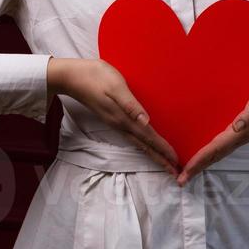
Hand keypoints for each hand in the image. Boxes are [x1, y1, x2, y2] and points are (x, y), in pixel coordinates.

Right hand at [47, 57, 180, 177]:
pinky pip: (132, 136)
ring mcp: (115, 123)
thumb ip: (131, 105)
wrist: (72, 77)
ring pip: (138, 142)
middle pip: (144, 145)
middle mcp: (120, 124)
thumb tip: (146, 121)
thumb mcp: (116, 87)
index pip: (148, 137)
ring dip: (152, 152)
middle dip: (159, 158)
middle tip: (174, 171)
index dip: (162, 148)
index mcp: (124, 118)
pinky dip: (143, 143)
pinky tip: (146, 142)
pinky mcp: (112, 118)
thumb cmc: (97, 77)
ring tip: (164, 161)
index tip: (176, 161)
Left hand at [175, 76, 248, 186]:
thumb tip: (237, 126)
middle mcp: (240, 136)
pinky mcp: (241, 130)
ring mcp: (241, 135)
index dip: (200, 159)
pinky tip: (202, 154)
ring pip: (217, 153)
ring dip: (202, 162)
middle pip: (214, 156)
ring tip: (187, 172)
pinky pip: (221, 145)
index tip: (186, 170)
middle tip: (180, 180)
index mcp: (242, 131)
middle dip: (197, 167)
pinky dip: (209, 153)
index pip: (216, 148)